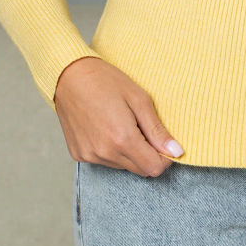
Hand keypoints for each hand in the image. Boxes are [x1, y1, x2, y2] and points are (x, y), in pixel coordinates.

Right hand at [52, 56, 184, 176]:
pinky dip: (111, 150)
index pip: (154, 168)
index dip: (164, 158)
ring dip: (129, 152)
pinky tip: (106, 128)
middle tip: (143, 128)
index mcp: (122, 139)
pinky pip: (104, 161)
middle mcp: (105, 153)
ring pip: (123, 166)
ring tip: (122, 124)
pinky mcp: (79, 155)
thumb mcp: (139, 99)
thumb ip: (157, 130)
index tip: (163, 142)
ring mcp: (90, 156)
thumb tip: (176, 151)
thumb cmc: (105, 81)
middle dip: (148, 154)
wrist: (69, 76)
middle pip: (140, 170)